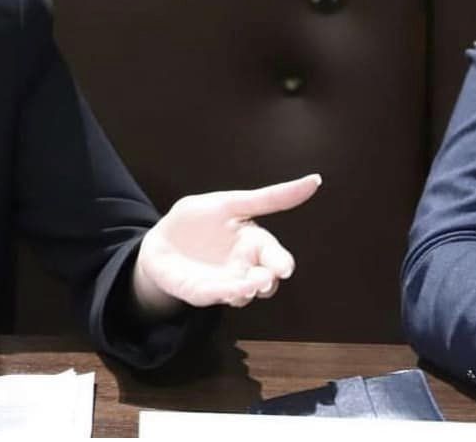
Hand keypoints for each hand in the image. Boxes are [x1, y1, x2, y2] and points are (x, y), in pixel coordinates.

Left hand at [132, 174, 321, 314]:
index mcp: (253, 243)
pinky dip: (222, 295)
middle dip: (266, 282)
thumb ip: (269, 198)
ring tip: (247, 286)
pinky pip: (214, 296)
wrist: (159, 241)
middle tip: (263, 279)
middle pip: (265, 280)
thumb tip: (316, 180)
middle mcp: (244, 268)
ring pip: (243, 293)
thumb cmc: (198, 221)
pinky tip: (226, 292)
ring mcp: (224, 283)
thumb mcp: (229, 203)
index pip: (274, 255)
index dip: (280, 262)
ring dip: (246, 291)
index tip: (283, 268)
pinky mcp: (202, 293)